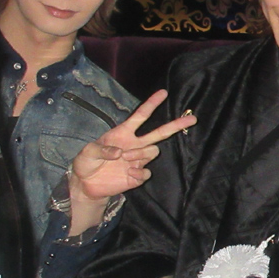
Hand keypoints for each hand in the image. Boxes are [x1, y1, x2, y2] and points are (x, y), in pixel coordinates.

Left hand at [70, 89, 196, 200]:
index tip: (163, 93)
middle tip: (192, 119)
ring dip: (142, 153)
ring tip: (126, 158)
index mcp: (123, 133)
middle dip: (175, 125)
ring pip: (153, 151)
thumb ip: (101, 149)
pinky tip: (128, 173)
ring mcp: (137, 160)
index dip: (151, 104)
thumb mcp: (87, 153)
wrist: (87, 184)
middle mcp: (134, 145)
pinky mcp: (136, 176)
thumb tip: (120, 152)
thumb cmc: (86, 163)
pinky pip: (146, 172)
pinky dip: (139, 172)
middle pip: (159, 133)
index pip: (141, 116)